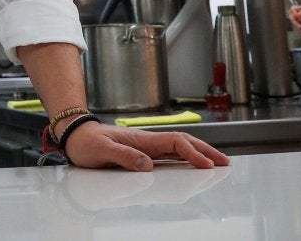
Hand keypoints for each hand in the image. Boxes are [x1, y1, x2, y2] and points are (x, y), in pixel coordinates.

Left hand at [62, 121, 228, 170]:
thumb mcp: (101, 151)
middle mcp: (148, 142)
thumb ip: (123, 157)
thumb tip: (147, 165)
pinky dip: (186, 158)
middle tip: (225, 162)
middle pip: (184, 143)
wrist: (76, 136)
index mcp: (142, 140)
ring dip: (199, 153)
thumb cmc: (87, 143)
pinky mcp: (143, 152)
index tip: (206, 165)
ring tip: (216, 163)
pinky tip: (193, 164)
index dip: (193, 153)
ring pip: (180, 148)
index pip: (175, 143)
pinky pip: (170, 154)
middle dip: (206, 151)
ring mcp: (147, 146)